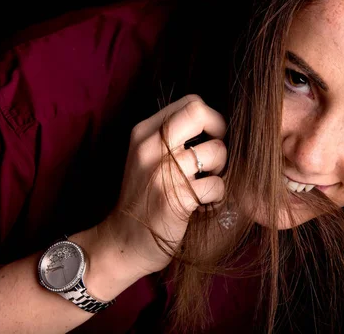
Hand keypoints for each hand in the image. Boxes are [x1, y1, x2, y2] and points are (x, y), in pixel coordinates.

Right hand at [103, 94, 226, 274]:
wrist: (123, 241)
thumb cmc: (144, 197)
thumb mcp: (147, 157)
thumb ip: (173, 136)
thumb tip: (213, 121)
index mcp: (144, 133)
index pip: (191, 102)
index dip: (211, 118)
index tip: (210, 138)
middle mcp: (150, 147)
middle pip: (200, 114)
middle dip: (219, 133)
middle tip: (214, 156)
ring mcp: (162, 172)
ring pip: (216, 151)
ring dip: (220, 170)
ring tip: (206, 184)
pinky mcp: (175, 199)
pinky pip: (216, 185)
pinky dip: (216, 196)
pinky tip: (203, 204)